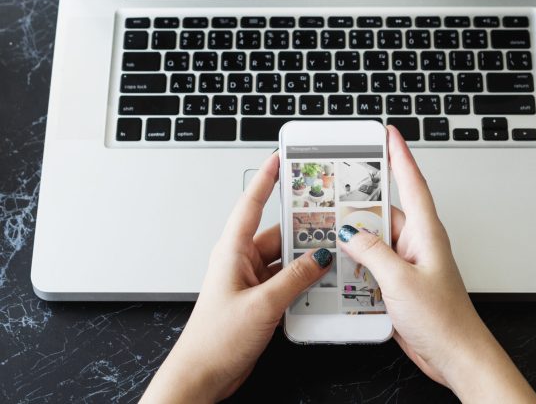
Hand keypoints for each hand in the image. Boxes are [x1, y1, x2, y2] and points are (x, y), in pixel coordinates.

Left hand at [142, 152, 330, 402]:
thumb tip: (320, 255)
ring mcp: (251, 281)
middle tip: (331, 216)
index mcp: (233, 251)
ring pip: (286, 259)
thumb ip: (295, 278)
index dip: (266, 179)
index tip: (281, 159)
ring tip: (333, 255)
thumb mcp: (262, 305)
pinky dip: (304, 281)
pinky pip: (287, 280)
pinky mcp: (259, 300)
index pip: (251, 204)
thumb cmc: (215, 341)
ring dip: (307, 260)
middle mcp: (241, 262)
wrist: (202, 378)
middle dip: (304, 228)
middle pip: (279, 233)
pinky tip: (321, 284)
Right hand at [339, 126, 535, 402]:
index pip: (412, 182)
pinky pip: (372, 265)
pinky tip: (343, 276)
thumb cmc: (444, 320)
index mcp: (425, 232)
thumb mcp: (401, 282)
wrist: (455, 356)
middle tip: (332, 199)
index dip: (400, 154)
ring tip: (333, 245)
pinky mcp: (400, 283)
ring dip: (355, 245)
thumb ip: (373, 253)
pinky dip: (357, 268)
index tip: (388, 132)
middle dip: (358, 209)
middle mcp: (417, 243)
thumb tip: (351, 232)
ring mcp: (408, 263)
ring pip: (373, 242)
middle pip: (382, 213)